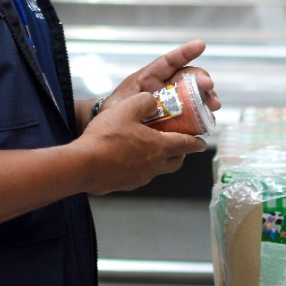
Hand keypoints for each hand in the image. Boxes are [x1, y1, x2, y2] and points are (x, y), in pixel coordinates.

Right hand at [77, 40, 220, 194]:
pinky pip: (139, 175)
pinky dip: (140, 167)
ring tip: (149, 149)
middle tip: (178, 144)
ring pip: (157, 169)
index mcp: (159, 147)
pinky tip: (127, 158)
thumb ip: (145, 101)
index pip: (186, 145)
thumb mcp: (127, 108)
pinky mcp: (125, 185)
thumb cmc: (106, 138)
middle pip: (176, 162)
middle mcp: (154, 165)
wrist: (83, 165)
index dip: (196, 142)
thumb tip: (153, 101)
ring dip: (159, 160)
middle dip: (180, 153)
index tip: (202, 142)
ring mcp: (140, 178)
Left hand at [91, 39, 220, 122]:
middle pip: (187, 78)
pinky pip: (194, 115)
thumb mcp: (119, 105)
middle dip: (201, 79)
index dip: (184, 52)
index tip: (200, 45)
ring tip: (212, 106)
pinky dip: (203, 117)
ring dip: (207, 98)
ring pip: (195, 95)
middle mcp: (164, 87)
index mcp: (149, 79)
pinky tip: (208, 121)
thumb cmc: (115, 113)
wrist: (113, 131)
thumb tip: (150, 100)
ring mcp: (172, 102)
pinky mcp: (177, 118)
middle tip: (208, 87)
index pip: (168, 62)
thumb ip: (132, 101)